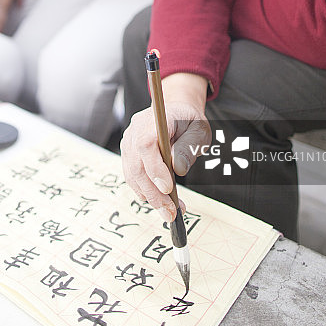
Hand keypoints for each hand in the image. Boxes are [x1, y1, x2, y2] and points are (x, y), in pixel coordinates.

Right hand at [121, 73, 210, 221]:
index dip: (154, 167)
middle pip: (137, 164)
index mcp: (155, 119)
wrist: (177, 113)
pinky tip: (161, 201)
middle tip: (171, 212)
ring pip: (132, 175)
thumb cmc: (189, 122)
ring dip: (150, 196)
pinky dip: (145, 192)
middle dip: (153, 193)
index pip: (146, 143)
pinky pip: (132, 177)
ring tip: (170, 211)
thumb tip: (178, 169)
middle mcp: (136, 130)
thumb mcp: (198, 132)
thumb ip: (188, 148)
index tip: (168, 188)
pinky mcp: (128, 155)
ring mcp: (129, 142)